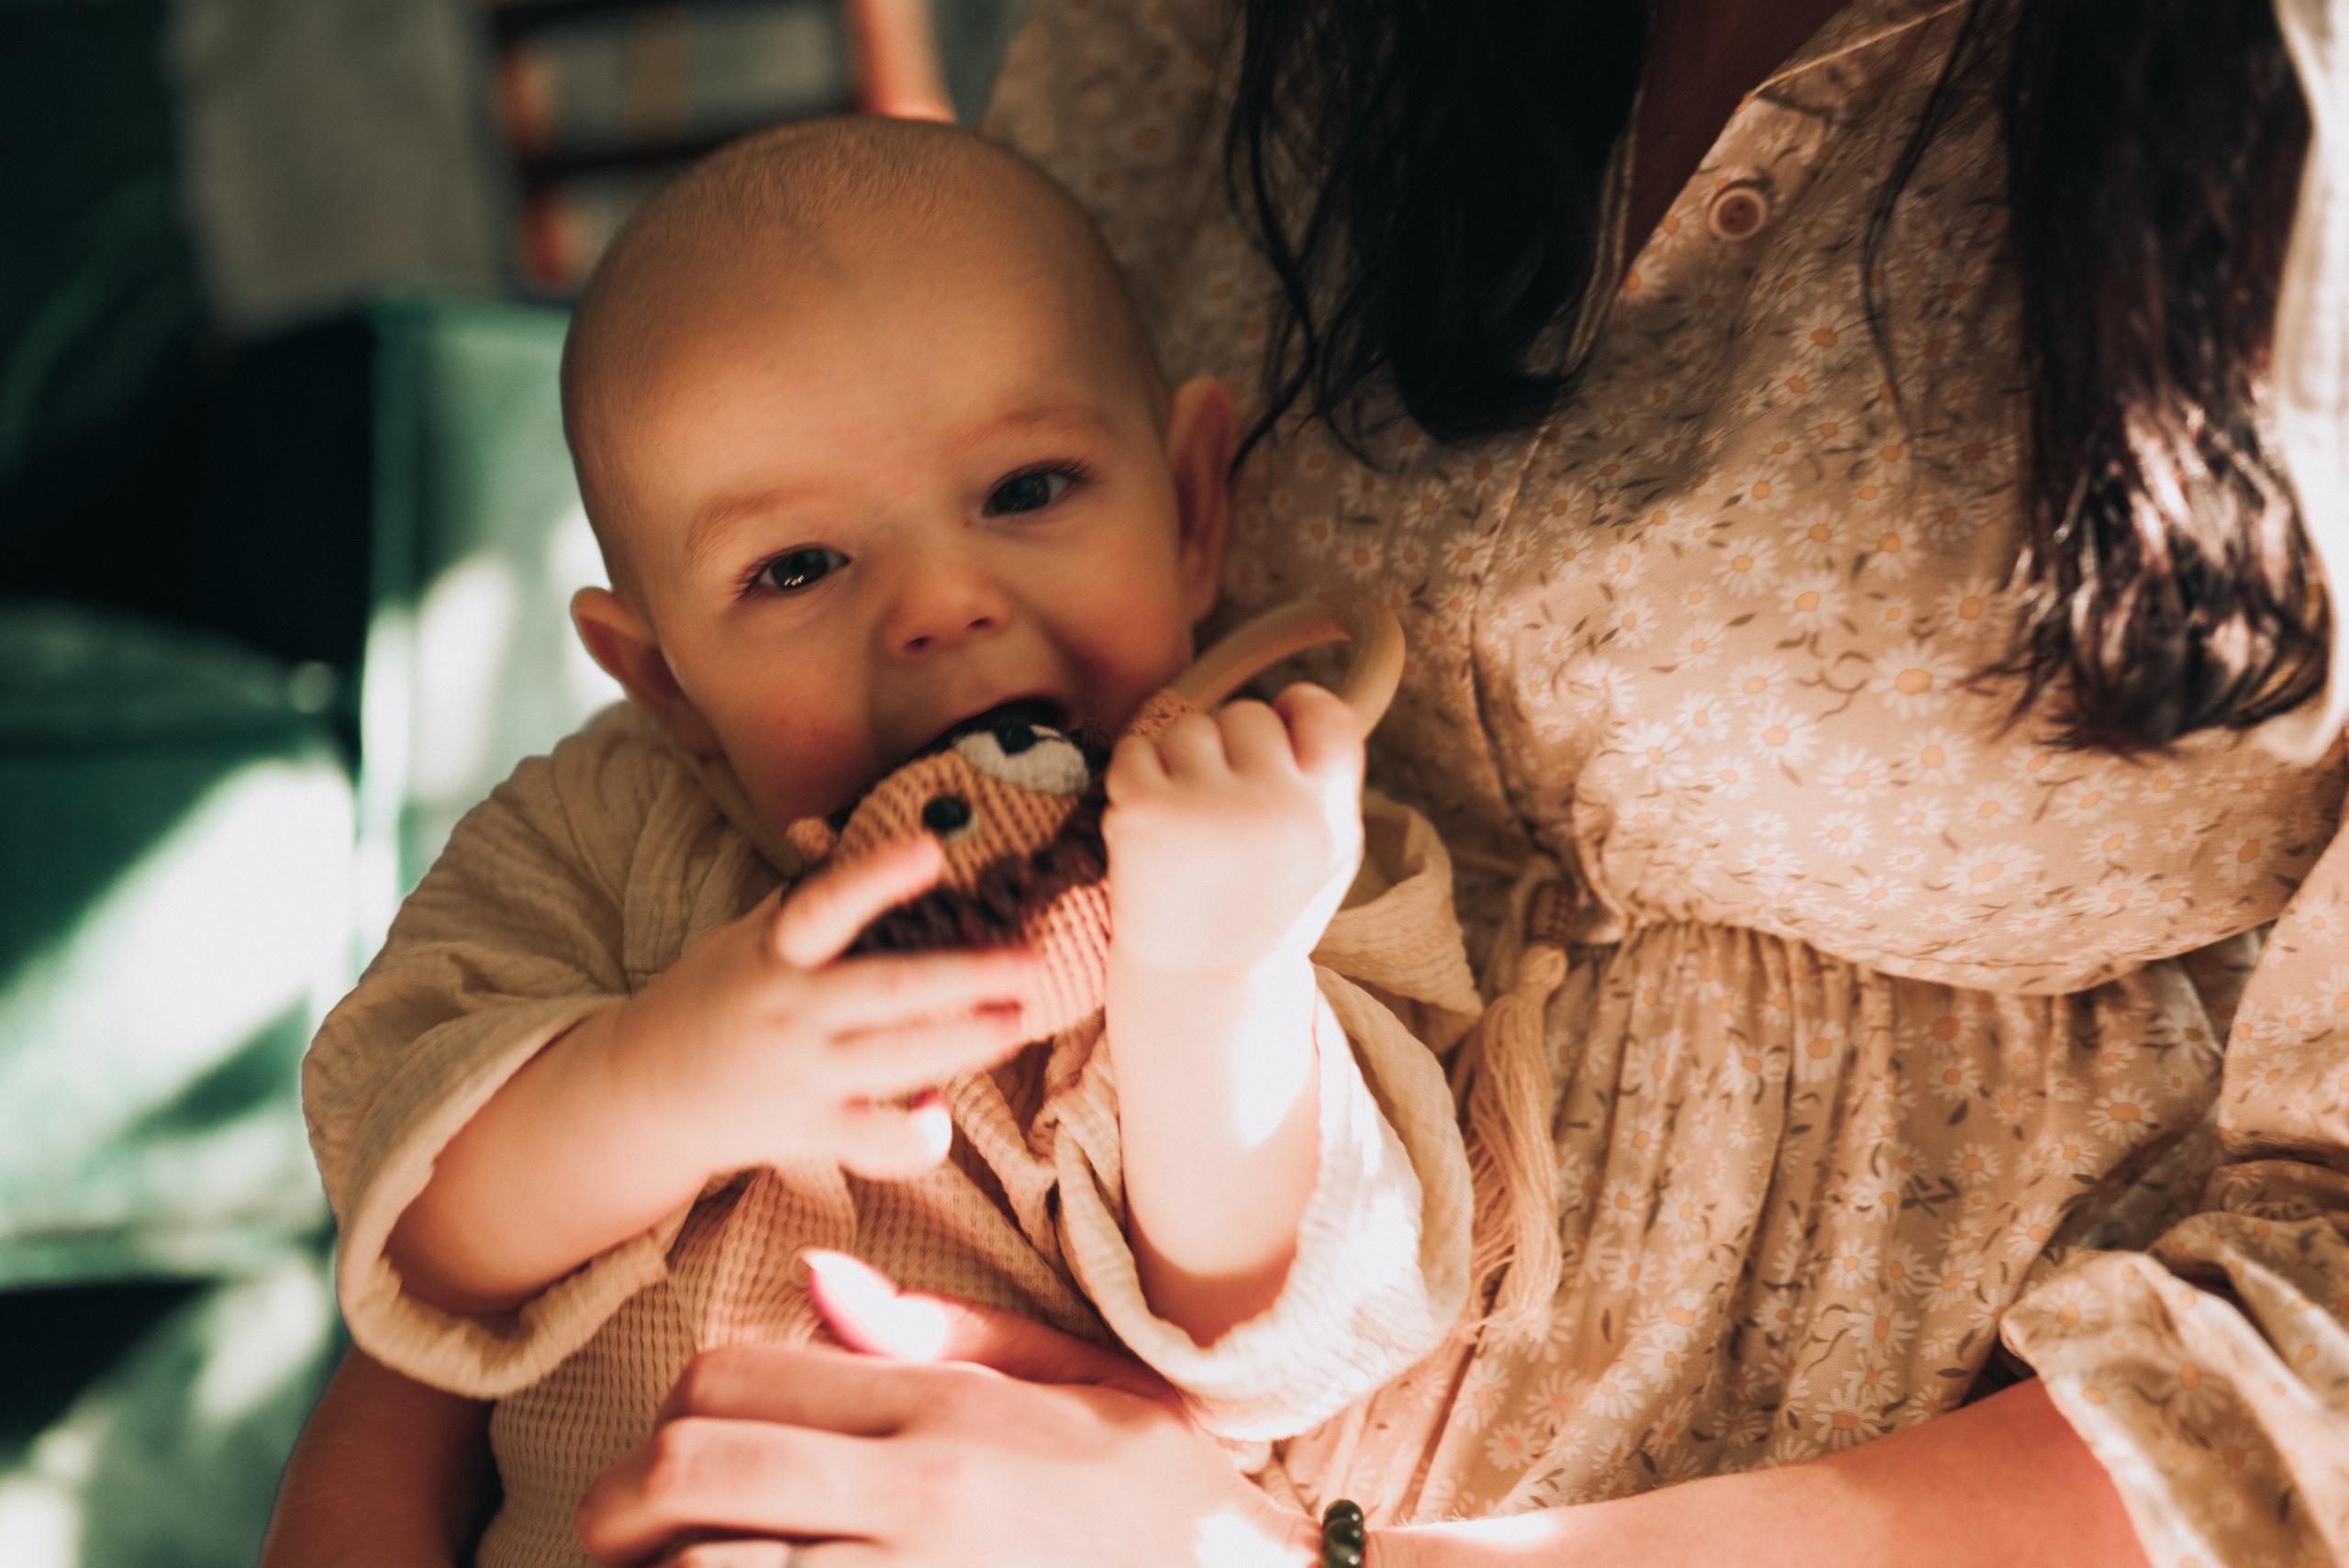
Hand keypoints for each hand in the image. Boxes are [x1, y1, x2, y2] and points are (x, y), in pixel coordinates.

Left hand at [575, 1254, 1316, 1567]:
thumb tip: (810, 1280)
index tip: (678, 1442)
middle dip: (620, 1503)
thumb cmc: (1156, 1492)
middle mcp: (915, 1495)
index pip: (732, 1381)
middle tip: (616, 1527)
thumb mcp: (1067, 1379)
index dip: (676, 1408)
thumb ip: (931, 1330)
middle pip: (688, 1473)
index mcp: (944, 1409)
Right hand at [610, 834, 1037, 1177]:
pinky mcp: (811, 1130)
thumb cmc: (715, 997)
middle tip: (1030, 961)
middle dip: (968, 976)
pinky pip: (877, 1141)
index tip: (933, 849)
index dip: (879, 877)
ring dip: (967, 1041)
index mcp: (777, 952)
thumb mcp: (745, 938)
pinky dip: (917, 1135)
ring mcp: (803, 1074)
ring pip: (900, 1060)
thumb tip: (852, 836)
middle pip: (891, 990)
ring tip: (1017, 1020)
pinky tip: (941, 1113)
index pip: (828, 905)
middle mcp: (792, 1010)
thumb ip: (804, 902)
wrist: (645, 1090)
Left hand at [1103, 682, 1363, 977]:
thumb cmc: (1265, 913)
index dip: (1296, 714)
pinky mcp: (1145, 811)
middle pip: (1249, 714)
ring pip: (1190, 728)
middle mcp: (1276, 805)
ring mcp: (1208, 806)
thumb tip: (1303, 700)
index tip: (1277, 738)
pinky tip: (1152, 829)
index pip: (1323, 713)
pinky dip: (1136, 779)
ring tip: (1188, 829)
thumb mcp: (1327, 855)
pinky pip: (1136, 749)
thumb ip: (1326, 783)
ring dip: (1181, 765)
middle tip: (1223, 814)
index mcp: (1328, 815)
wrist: (1202, 987)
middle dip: (1232, 752)